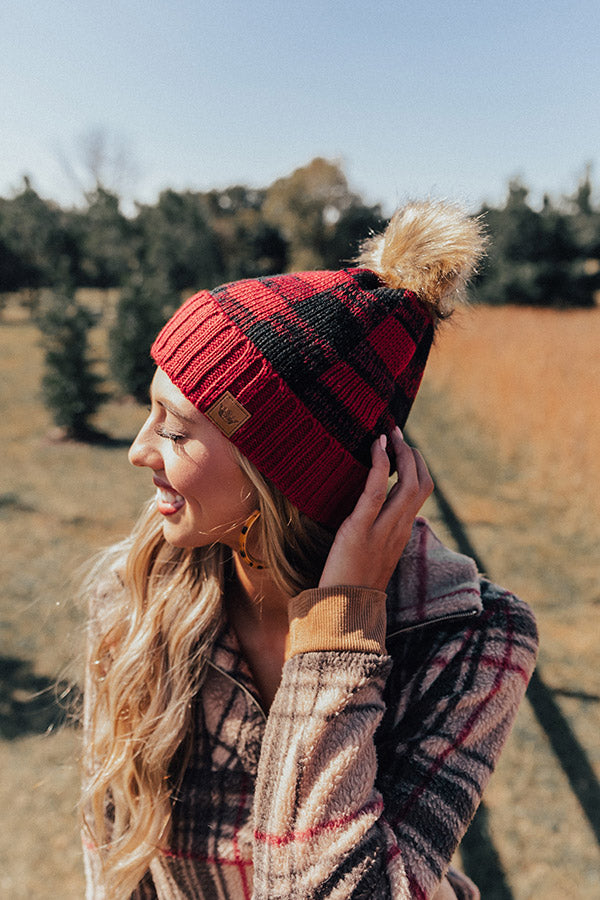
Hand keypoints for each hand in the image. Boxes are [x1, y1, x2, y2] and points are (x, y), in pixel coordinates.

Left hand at [319, 427, 433, 591]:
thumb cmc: (351, 583)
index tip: (404, 448)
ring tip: (388, 435)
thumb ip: (376, 532)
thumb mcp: (371, 554)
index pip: (421, 493)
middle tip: (397, 434)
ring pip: (407, 485)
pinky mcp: (360, 530)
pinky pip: (376, 492)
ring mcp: (383, 530)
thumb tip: (368, 511)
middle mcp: (399, 529)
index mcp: (402, 533)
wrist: (342, 610)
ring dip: (401, 454)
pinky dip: (380, 465)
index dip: (417, 466)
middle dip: (412, 454)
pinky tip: (377, 447)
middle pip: (421, 484)